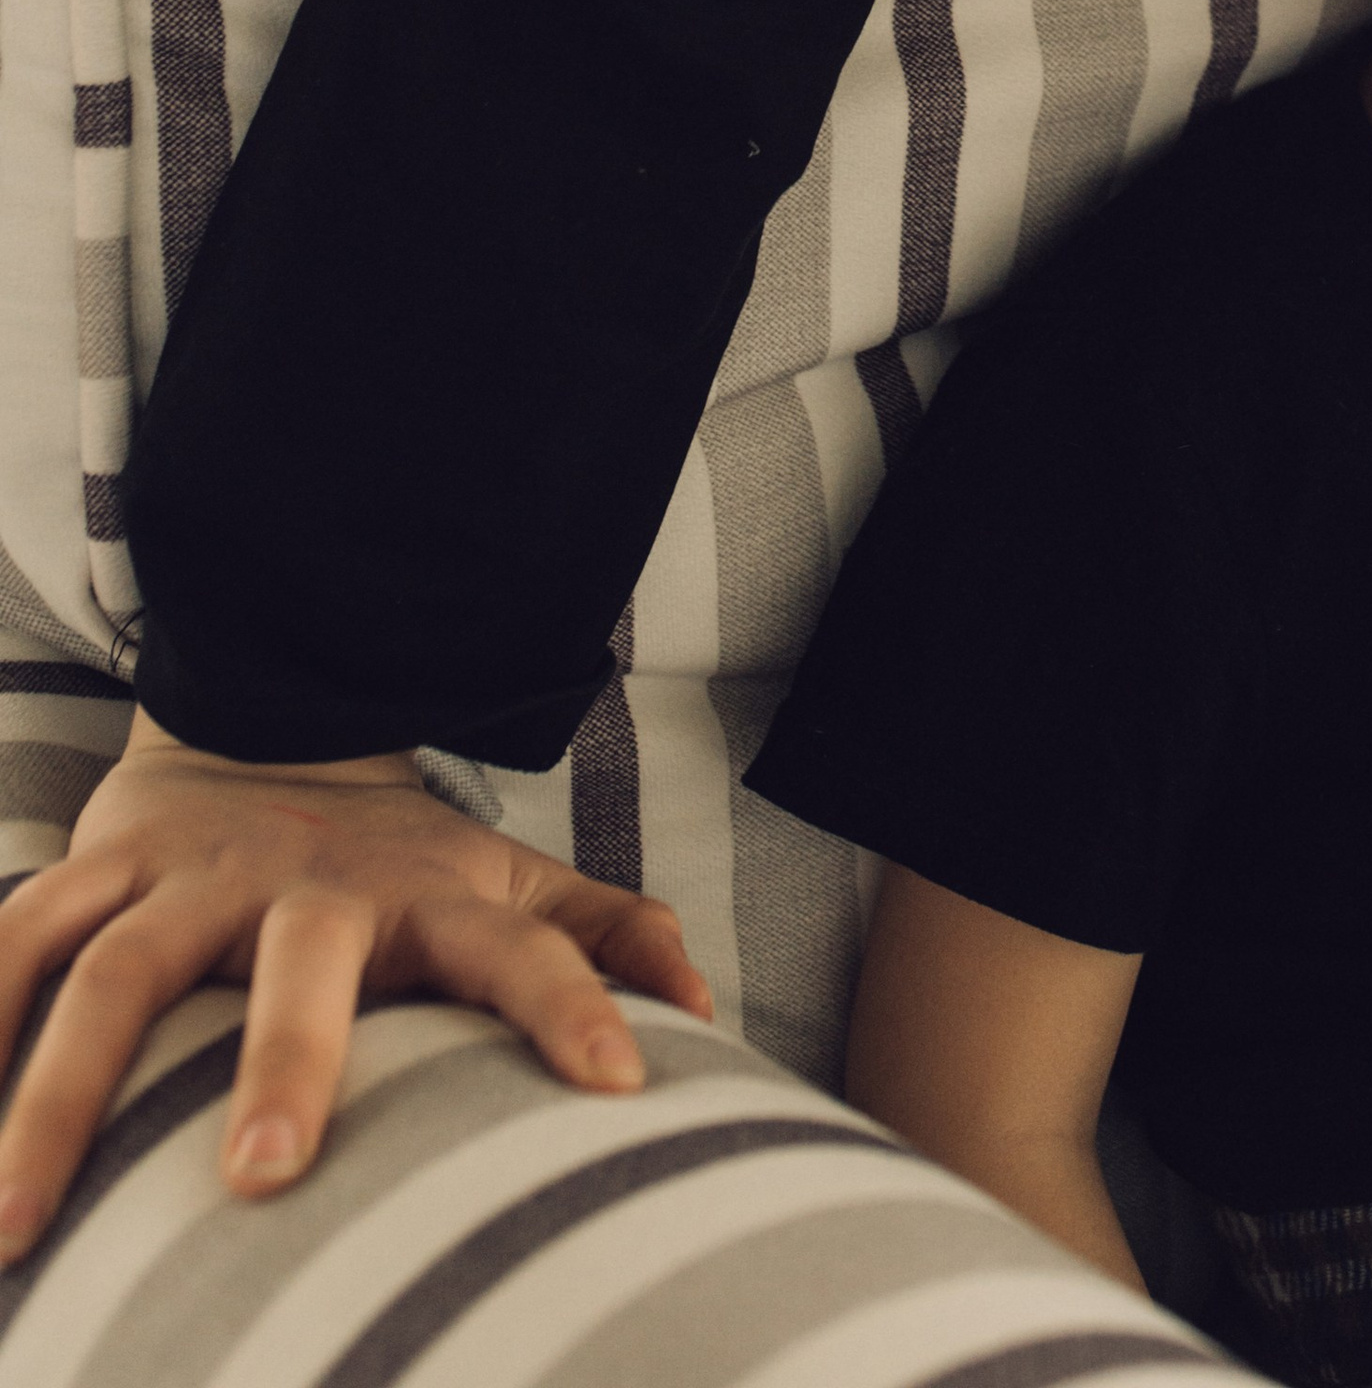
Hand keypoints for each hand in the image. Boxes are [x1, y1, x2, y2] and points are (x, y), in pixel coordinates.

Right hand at [0, 709, 713, 1258]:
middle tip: (262, 1180)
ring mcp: (187, 878)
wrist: (262, 735)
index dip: (579, 1005)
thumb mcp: (505, 883)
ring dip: (56, 1100)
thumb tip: (706, 1008)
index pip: (524, 950)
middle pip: (292, 966)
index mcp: (423, 898)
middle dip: (280, 1064)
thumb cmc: (395, 860)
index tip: (625, 1086)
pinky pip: (16, 942)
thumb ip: (601, 939)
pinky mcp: (95, 871)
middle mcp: (302, 885)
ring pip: (111, 975)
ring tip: (12, 1232)